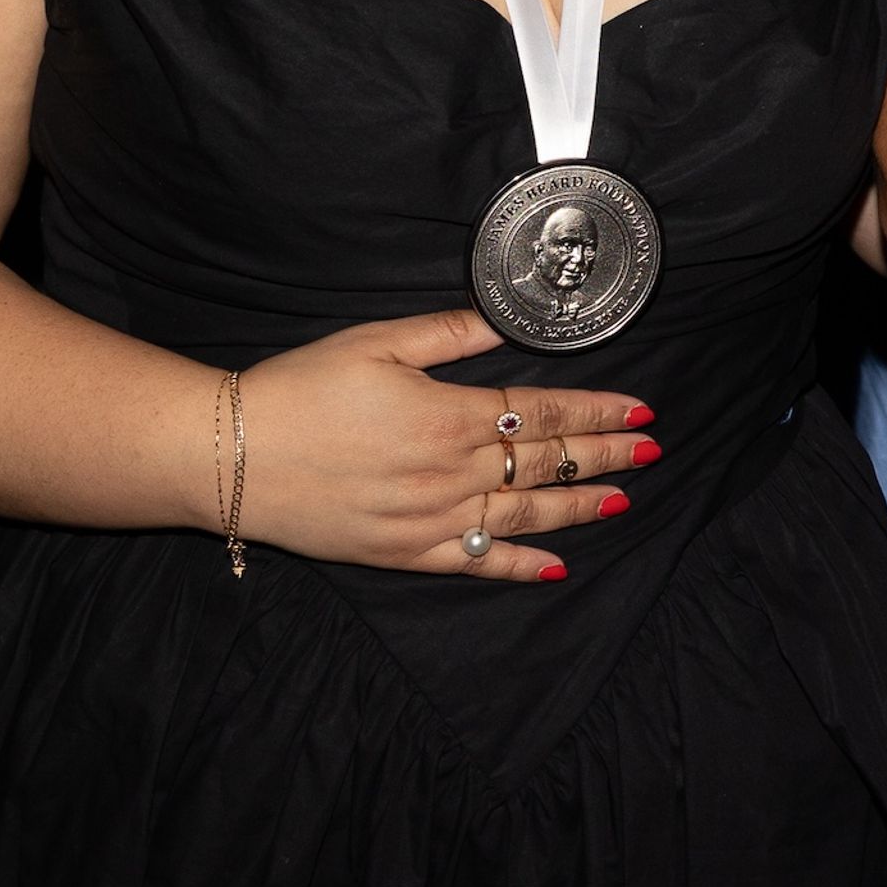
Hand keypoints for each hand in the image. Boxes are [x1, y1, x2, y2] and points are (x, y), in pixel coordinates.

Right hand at [232, 310, 657, 582]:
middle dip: (606, 455)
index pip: (544, 414)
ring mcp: (429, 521)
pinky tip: (554, 565)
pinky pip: (473, 565)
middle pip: (546, 463)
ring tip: (624, 498)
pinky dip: (516, 565)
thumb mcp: (379, 341)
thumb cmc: (301, 389)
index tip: (642, 409)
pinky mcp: (402, 554)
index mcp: (450, 416)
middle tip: (654, 451)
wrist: (233, 457)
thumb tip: (509, 322)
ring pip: (523, 514)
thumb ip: (452, 334)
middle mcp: (451, 474)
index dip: (598, 411)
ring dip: (579, 506)